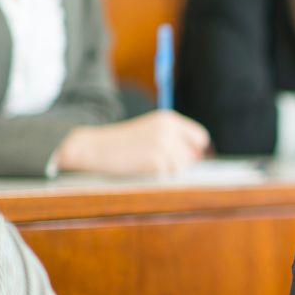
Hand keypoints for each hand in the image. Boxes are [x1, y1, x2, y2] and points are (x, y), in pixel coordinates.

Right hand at [57, 110, 208, 174]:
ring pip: (181, 166)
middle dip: (180, 162)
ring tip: (148, 163)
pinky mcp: (156, 159)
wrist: (94, 147)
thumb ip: (175, 139)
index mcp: (169, 119)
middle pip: (192, 155)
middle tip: (158, 161)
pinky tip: (142, 167)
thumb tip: (199, 156)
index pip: (200, 137)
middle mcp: (169, 129)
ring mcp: (163, 144)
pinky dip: (156, 174)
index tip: (184, 156)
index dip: (194, 149)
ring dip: (168, 169)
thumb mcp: (151, 131)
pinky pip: (167, 174)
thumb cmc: (124, 142)